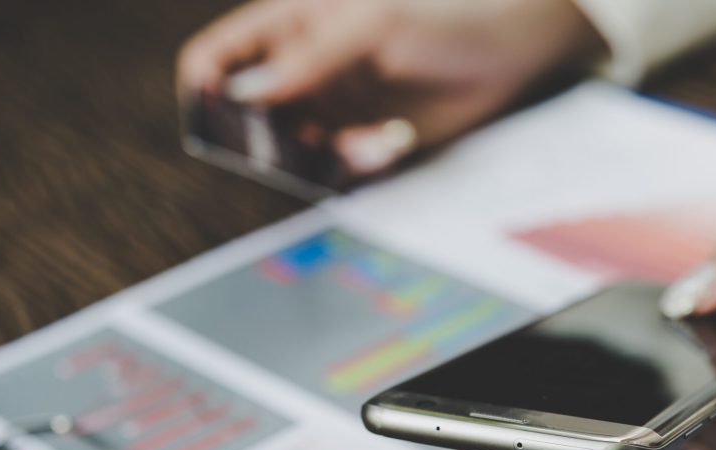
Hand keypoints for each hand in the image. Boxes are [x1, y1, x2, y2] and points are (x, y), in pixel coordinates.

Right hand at [177, 0, 604, 174]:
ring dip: (307, 159)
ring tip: (352, 145)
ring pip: (290, 148)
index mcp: (290, 26)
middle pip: (246, 112)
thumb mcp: (371, 26)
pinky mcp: (363, 140)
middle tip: (285, 150)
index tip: (210, 117)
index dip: (204, 86)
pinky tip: (383, 146)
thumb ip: (310, 58)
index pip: (221, 56)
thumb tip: (247, 93)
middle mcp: (303, 70)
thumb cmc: (441, 15)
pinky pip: (335, 167)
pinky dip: (350, 165)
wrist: (511, 48)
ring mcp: (332, 107)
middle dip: (256, 138)